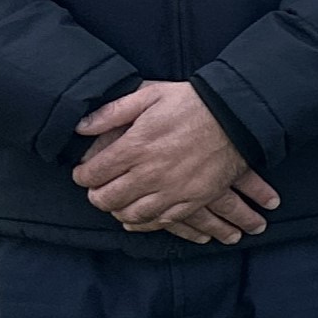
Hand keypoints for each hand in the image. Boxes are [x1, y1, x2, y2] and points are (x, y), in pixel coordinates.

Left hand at [74, 81, 278, 244]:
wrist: (237, 117)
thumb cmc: (191, 103)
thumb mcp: (149, 95)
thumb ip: (111, 111)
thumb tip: (80, 127)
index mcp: (135, 146)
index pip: (92, 174)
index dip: (82, 175)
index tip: (84, 172)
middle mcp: (150, 173)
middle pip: (106, 199)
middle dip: (96, 195)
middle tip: (98, 189)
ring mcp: (172, 190)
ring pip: (130, 215)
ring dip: (118, 210)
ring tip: (118, 202)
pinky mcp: (193, 200)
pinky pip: (161, 222)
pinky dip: (145, 222)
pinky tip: (139, 215)